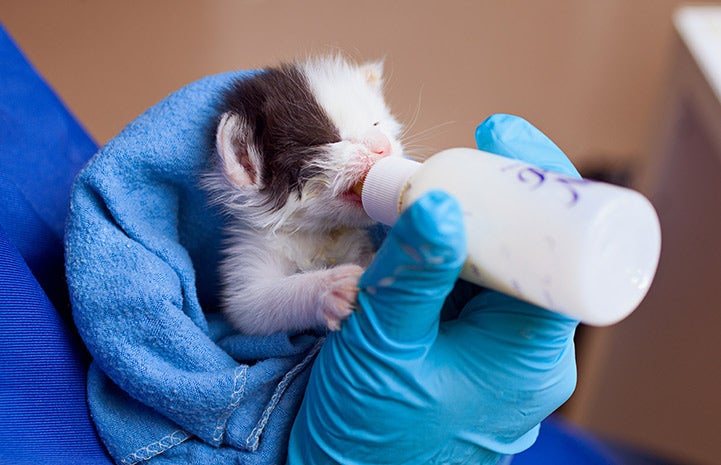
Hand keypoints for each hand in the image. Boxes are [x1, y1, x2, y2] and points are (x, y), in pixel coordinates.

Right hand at [287, 114, 579, 463]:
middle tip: (451, 161)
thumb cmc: (368, 433)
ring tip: (420, 191)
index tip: (499, 134)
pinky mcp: (469, 350)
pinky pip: (468, 288)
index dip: (538, 185)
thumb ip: (411, 277)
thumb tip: (445, 203)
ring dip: (463, 224)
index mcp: (528, 355)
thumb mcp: (384, 347)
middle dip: (493, 199)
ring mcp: (498, 351)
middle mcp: (525, 351)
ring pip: (495, 266)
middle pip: (530, 251)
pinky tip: (413, 234)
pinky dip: (444, 255)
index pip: (560, 253)